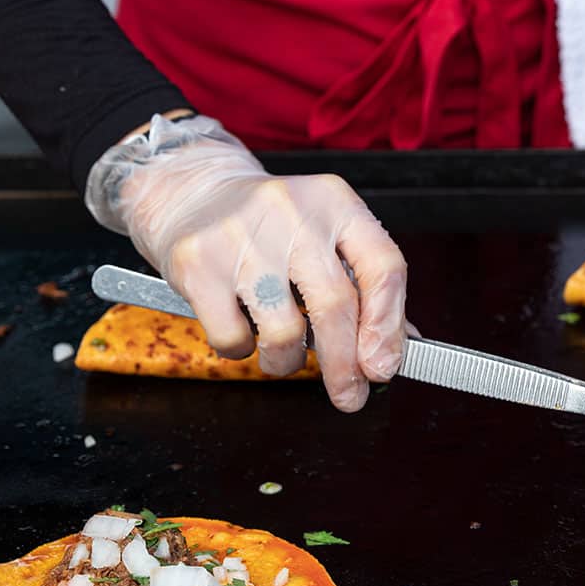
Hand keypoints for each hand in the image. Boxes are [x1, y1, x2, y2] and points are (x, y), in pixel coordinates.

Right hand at [85, 115, 407, 411]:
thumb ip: (364, 287)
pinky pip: (233, 338)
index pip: (383, 266)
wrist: (191, 190)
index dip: (388, 326)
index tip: (385, 367)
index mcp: (336, 202)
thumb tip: (393, 350)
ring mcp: (242, 235)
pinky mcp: (198, 262)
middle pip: (336, 306)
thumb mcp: (324, 235)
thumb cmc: (269, 225)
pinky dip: (242, 350)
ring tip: (282, 353)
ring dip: (288, 362)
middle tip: (349, 395)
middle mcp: (293, 212)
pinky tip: (242, 329)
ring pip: (285, 332)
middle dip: (346, 366)